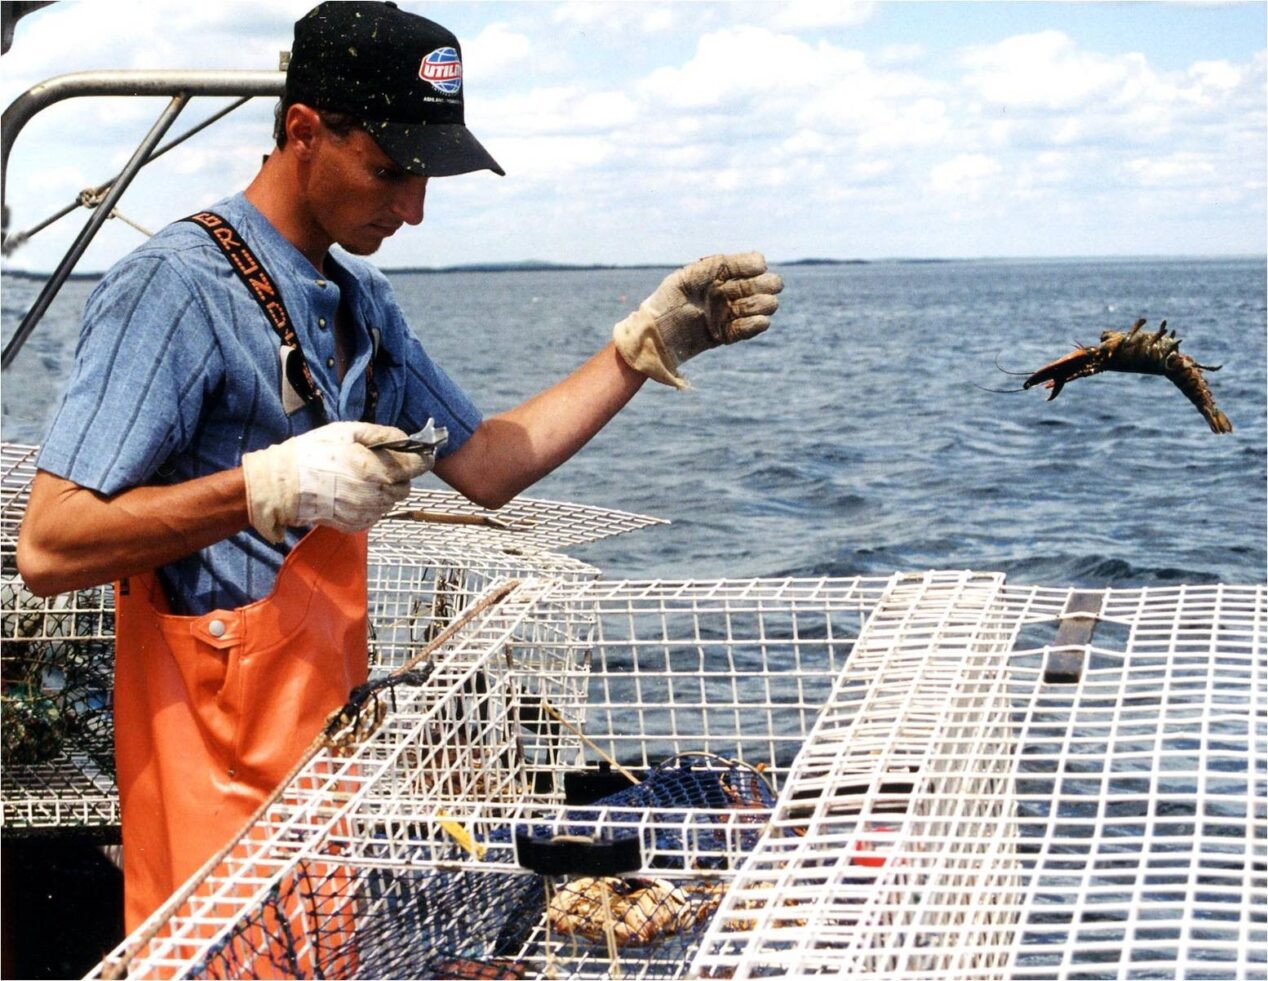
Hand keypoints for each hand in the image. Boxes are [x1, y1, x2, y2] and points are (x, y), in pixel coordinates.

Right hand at [241, 422, 431, 542]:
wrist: (282, 486)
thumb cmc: (313, 454)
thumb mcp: (346, 432)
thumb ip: (382, 434)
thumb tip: (406, 438)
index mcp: (378, 469)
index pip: (417, 466)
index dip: (420, 458)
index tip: (417, 454)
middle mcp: (377, 494)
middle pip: (405, 486)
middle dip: (398, 475)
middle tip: (376, 465)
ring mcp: (368, 512)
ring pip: (391, 501)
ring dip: (383, 490)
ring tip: (358, 479)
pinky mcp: (357, 525)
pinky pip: (375, 514)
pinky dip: (370, 504)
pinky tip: (350, 493)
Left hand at [612, 252, 782, 387]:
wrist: (653, 336)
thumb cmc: (665, 302)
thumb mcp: (686, 278)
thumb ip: (714, 266)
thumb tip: (753, 262)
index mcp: (717, 273)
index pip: (751, 263)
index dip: (756, 265)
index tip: (758, 268)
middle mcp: (726, 291)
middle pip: (762, 284)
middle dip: (766, 285)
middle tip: (762, 289)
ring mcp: (728, 313)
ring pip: (761, 306)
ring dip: (762, 305)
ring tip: (751, 308)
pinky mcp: (725, 334)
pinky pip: (748, 329)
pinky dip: (756, 325)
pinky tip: (758, 321)